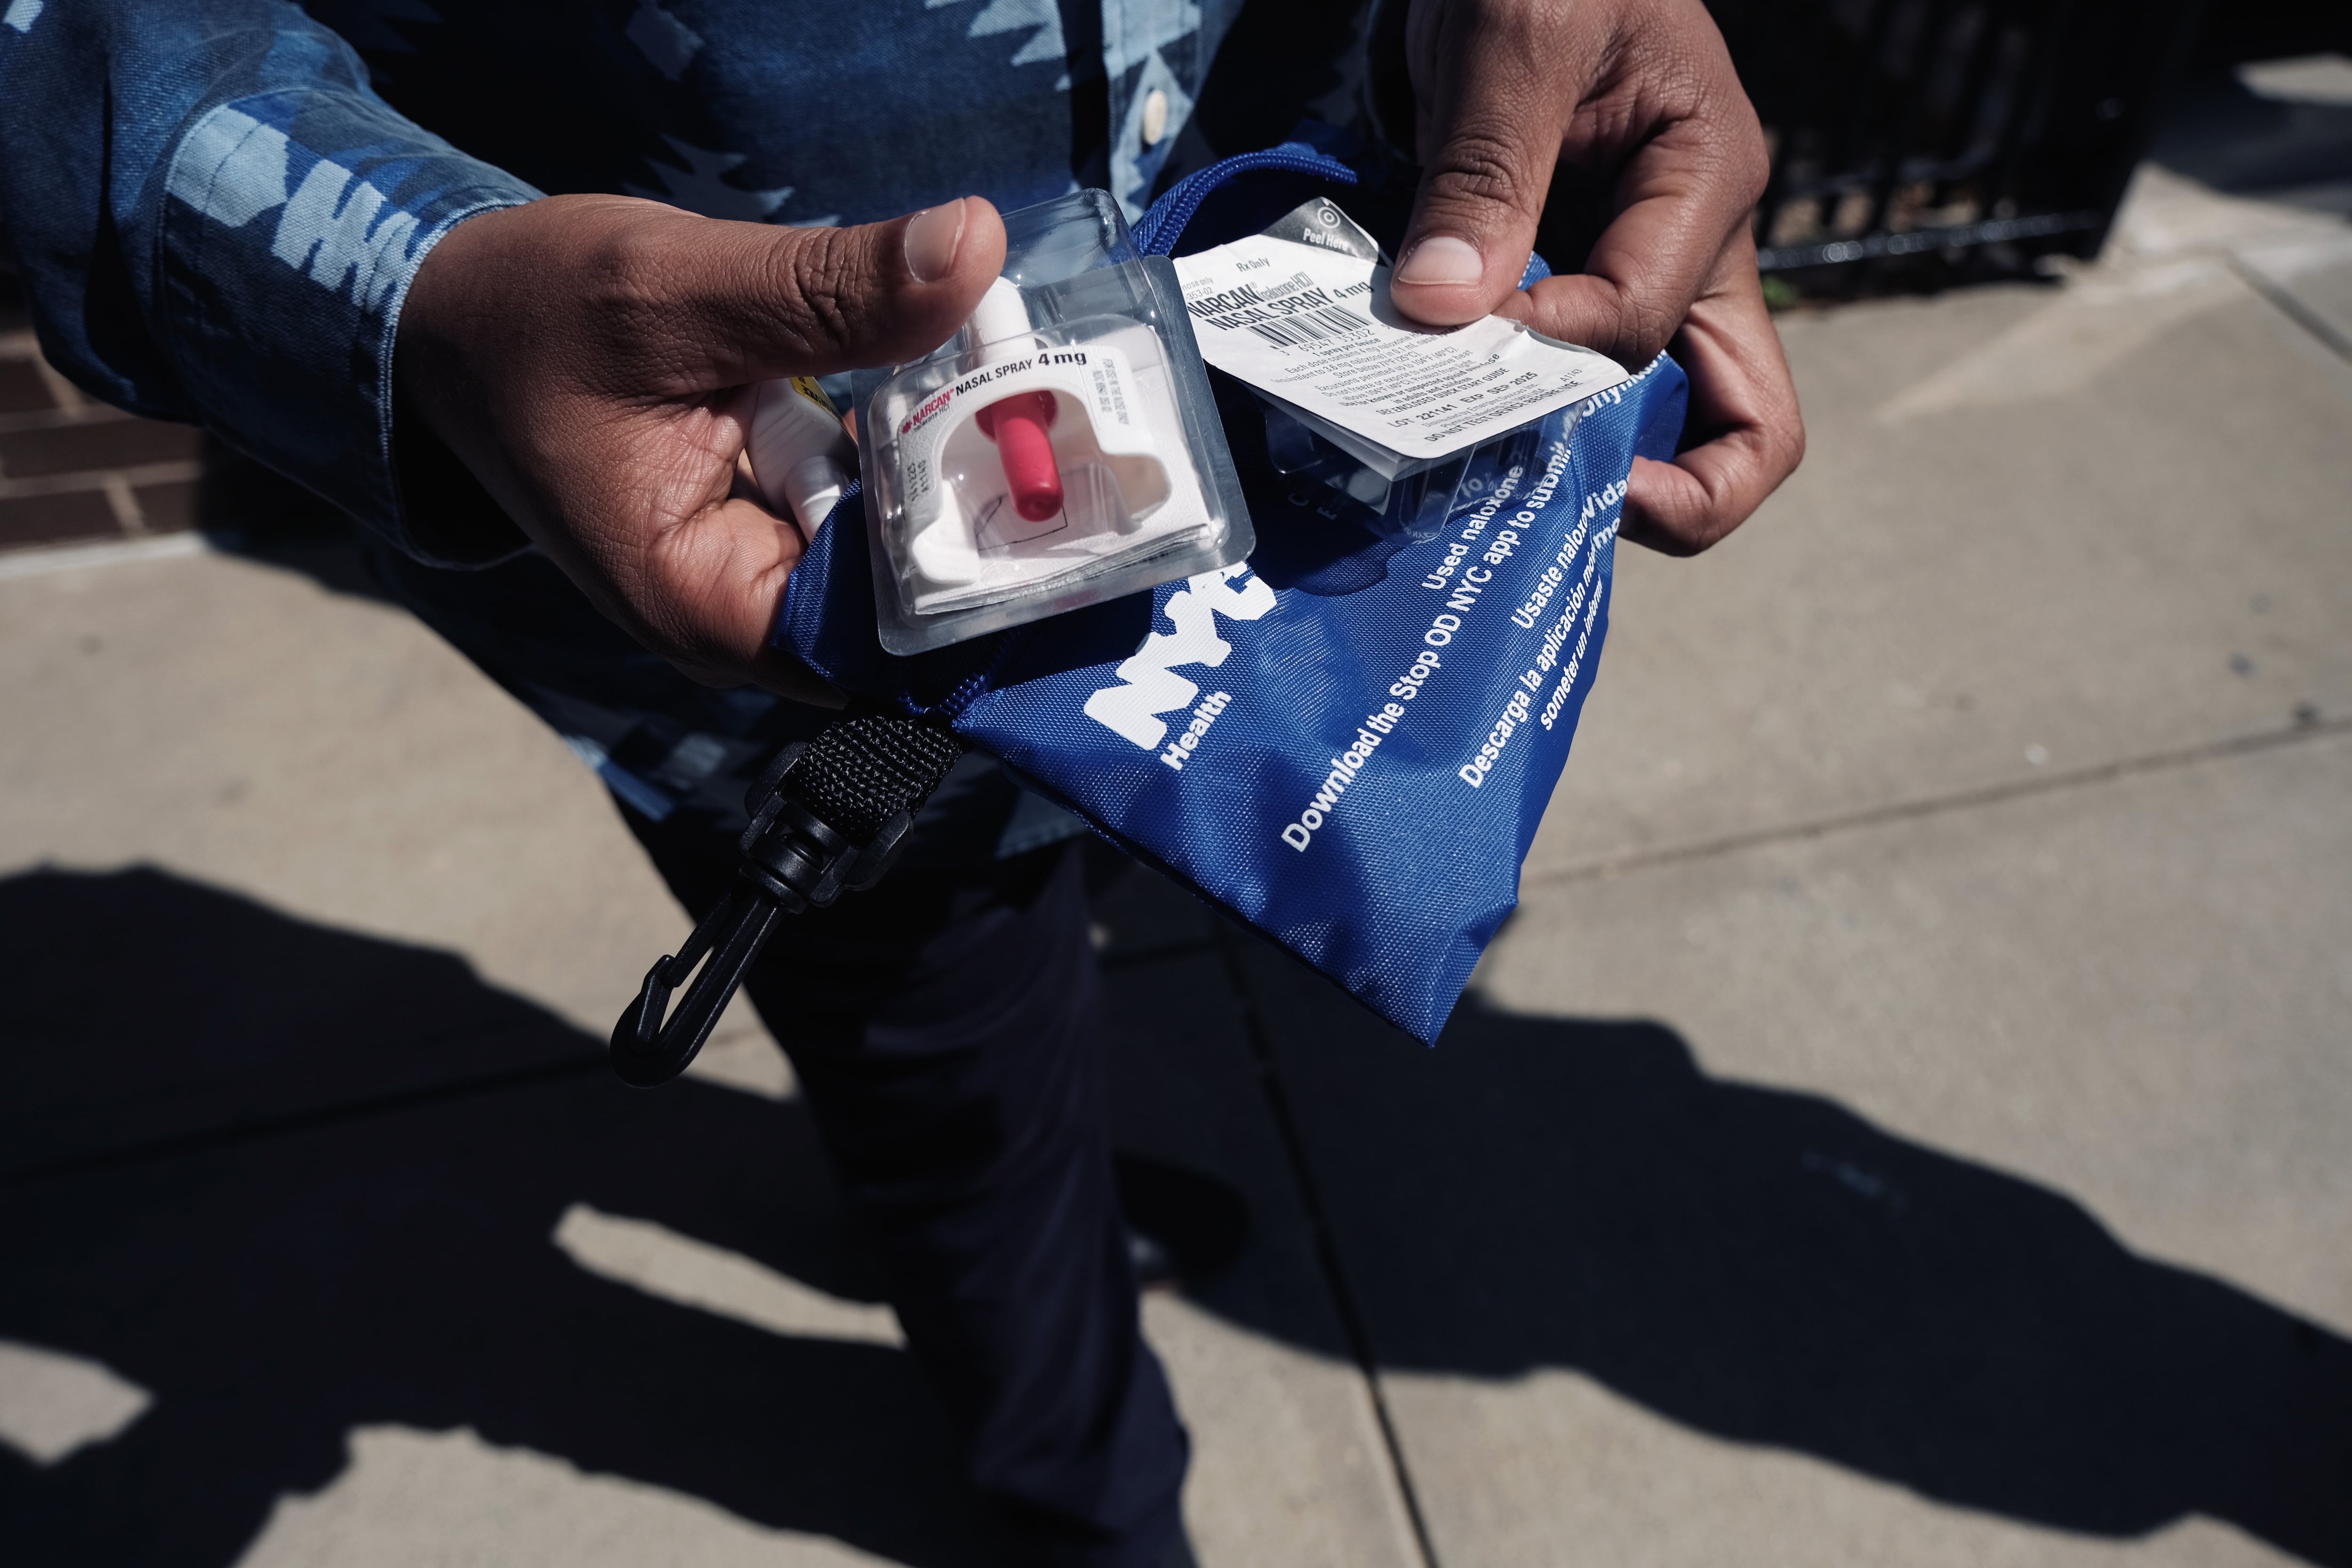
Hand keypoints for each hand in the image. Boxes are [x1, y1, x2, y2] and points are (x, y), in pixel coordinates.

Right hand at [394, 194, 1004, 696]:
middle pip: (910, 609)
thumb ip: (827, 288)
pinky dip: (912, 462)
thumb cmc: (534, 316)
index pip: (891, 637)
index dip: (986, 566)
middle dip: (986, 517)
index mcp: (705, 605)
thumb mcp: (675, 288)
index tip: (1061, 478)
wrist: (455, 327)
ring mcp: (757, 587)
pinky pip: (870, 523)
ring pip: (899, 563)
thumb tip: (973, 248)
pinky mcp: (771, 539)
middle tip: (1063, 413)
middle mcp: (740, 626)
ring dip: (957, 482)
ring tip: (1026, 395)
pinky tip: (956, 396)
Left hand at [1385, 0, 1803, 553]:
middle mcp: (1694, 244)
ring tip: (1480, 477)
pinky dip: (1524, 412)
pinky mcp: (1578, 272)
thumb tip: (1445, 308)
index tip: (1450, 325)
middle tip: (1544, 508)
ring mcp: (1643, 267)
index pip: (1639, 325)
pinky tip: (1447, 416)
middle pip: (1741, 423)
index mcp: (1709, 181)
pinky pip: (1576, 377)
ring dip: (1581, 461)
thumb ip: (1485, 170)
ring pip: (1662, 416)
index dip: (1545, 350)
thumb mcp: (1514, 34)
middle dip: (1659, 493)